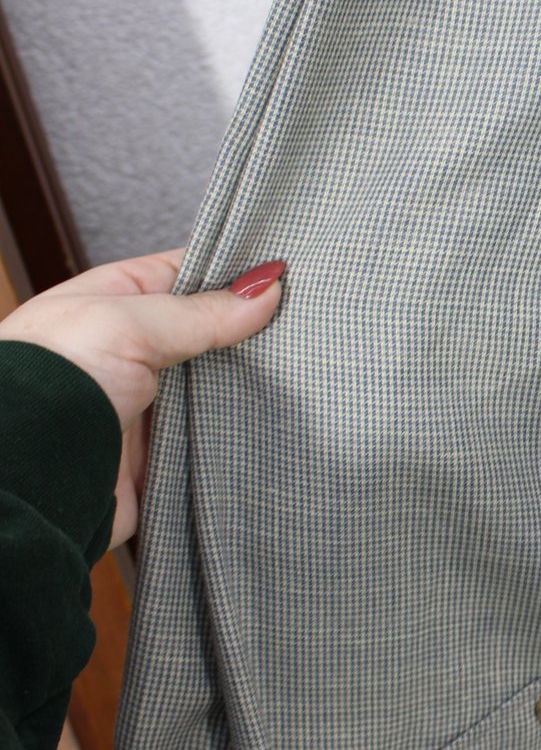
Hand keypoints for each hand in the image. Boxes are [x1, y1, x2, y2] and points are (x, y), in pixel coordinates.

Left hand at [0, 249, 284, 547]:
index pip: (186, 274)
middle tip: (304, 327)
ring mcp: (147, 406)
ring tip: (301, 373)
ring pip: (216, 390)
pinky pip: (212, 443)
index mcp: (112, 303)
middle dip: (250, 336)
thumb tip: (265, 287)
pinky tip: (273, 424)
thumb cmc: (50, 381)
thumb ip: (200, 311)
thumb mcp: (128, 324)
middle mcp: (130, 352)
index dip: (234, 274)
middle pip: (208, 336)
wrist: (27, 476)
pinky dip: (237, 438)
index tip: (287, 275)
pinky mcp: (159, 458)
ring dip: (247, 389)